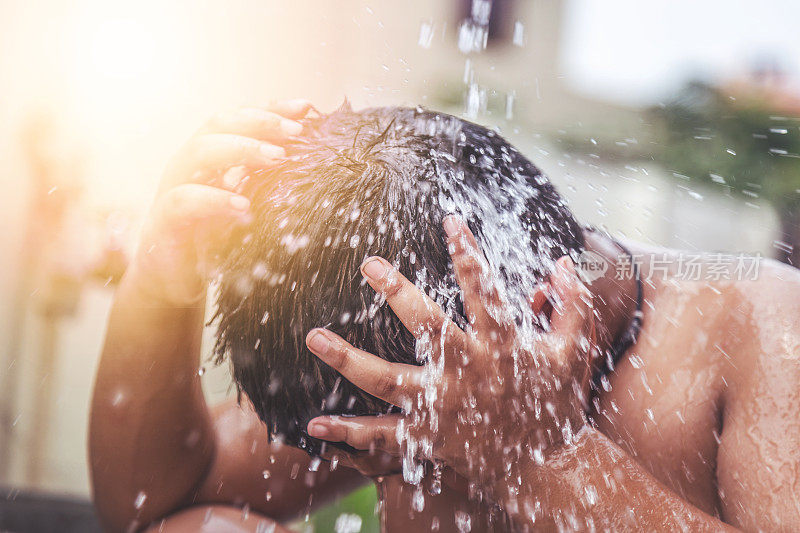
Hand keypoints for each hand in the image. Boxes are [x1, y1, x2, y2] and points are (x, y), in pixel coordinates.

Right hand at [127, 100, 311, 305]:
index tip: (306, 108)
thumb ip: (266, 181)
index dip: (271, 109)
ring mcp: (172, 188)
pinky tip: (244, 206)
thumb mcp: (246, 203)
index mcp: (208, 154)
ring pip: (199, 152)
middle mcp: (188, 164)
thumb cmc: (214, 237)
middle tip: (297, 132)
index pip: (239, 119)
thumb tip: (310, 157)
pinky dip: (215, 199)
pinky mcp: (164, 221)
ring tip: (278, 157)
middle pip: (219, 124)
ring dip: (242, 149)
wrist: (173, 279)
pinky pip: (184, 201)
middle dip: (261, 122)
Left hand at [303, 216, 594, 486]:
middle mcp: (470, 373)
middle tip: (369, 264)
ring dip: (348, 360)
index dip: (469, 253)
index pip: (486, 290)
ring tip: (313, 338)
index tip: (449, 221)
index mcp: (504, 346)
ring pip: (389, 380)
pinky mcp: (429, 439)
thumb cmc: (560, 403)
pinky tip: (314, 424)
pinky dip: (348, 434)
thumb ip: (572, 304)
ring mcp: (445, 408)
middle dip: (398, 293)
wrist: (549, 470)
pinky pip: (383, 437)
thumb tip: (563, 262)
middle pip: (429, 328)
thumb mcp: (574, 350)